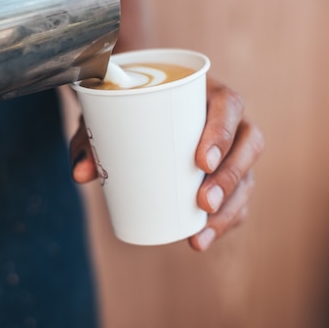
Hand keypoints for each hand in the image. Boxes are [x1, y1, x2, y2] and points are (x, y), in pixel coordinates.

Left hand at [70, 76, 263, 250]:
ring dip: (231, 206)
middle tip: (202, 202)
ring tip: (201, 231)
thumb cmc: (127, 105)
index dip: (223, 132)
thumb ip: (92, 138)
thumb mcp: (108, 113)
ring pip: (248, 175)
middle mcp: (227, 118)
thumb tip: (80, 174)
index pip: (228, 105)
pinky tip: (205, 236)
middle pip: (248, 143)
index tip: (202, 161)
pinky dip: (226, 219)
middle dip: (230, 177)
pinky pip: (239, 197)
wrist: (135, 102)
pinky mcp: (228, 172)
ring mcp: (233, 147)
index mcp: (206, 92)